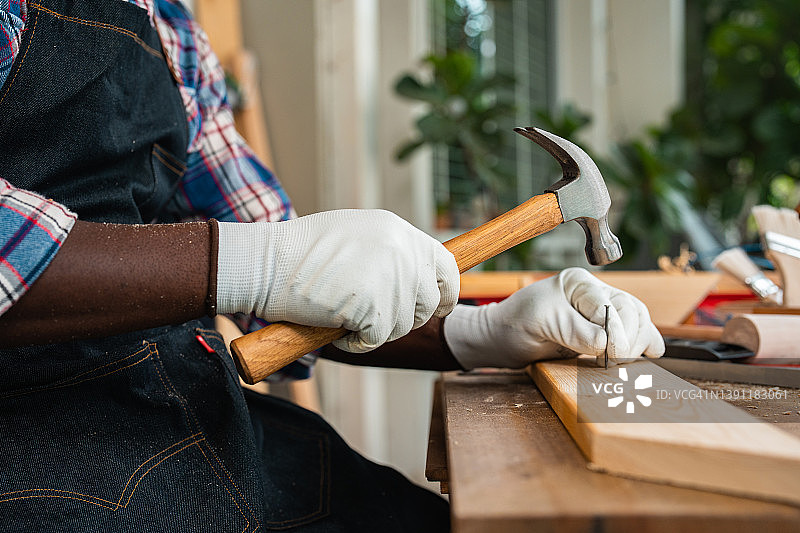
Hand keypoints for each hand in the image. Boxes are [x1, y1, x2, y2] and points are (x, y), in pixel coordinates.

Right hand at [215, 210, 459, 351]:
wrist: (265, 264)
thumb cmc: (299, 254)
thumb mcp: (355, 236)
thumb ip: (388, 252)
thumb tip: (415, 277)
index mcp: (398, 231)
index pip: (445, 266)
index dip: (445, 293)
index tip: (437, 308)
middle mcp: (401, 251)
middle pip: (428, 304)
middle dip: (404, 318)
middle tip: (371, 317)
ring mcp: (390, 278)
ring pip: (402, 326)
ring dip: (375, 331)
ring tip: (342, 314)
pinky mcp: (373, 306)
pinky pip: (377, 340)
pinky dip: (355, 343)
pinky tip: (334, 326)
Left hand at [443, 267, 663, 368]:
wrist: (501, 340)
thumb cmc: (514, 325)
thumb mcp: (541, 324)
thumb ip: (574, 331)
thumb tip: (607, 344)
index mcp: (579, 283)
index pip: (611, 306)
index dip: (616, 331)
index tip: (612, 355)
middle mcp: (594, 293)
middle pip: (632, 311)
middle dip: (630, 338)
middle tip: (618, 362)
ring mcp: (600, 311)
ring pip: (638, 321)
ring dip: (639, 342)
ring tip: (630, 362)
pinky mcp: (602, 330)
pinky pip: (632, 334)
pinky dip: (641, 344)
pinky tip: (648, 355)